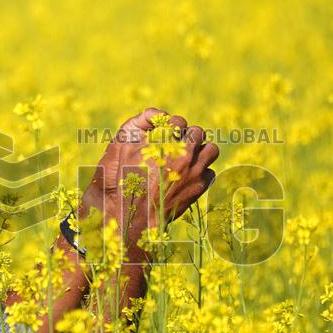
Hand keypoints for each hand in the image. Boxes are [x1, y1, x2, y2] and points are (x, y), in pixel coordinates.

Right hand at [79, 107, 219, 258]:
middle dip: (188, 137)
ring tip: (189, 159)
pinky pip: (210, 172)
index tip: (166, 135)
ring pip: (212, 149)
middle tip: (177, 146)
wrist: (130, 217)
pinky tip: (188, 178)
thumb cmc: (121, 181)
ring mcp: (193, 172)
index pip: (178, 121)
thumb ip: (137, 123)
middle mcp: (182, 155)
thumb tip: (157, 115)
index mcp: (163, 143)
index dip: (171, 127)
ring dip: (201, 151)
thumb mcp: (120, 146)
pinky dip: (202, 173)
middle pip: (198, 132)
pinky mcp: (199, 188)